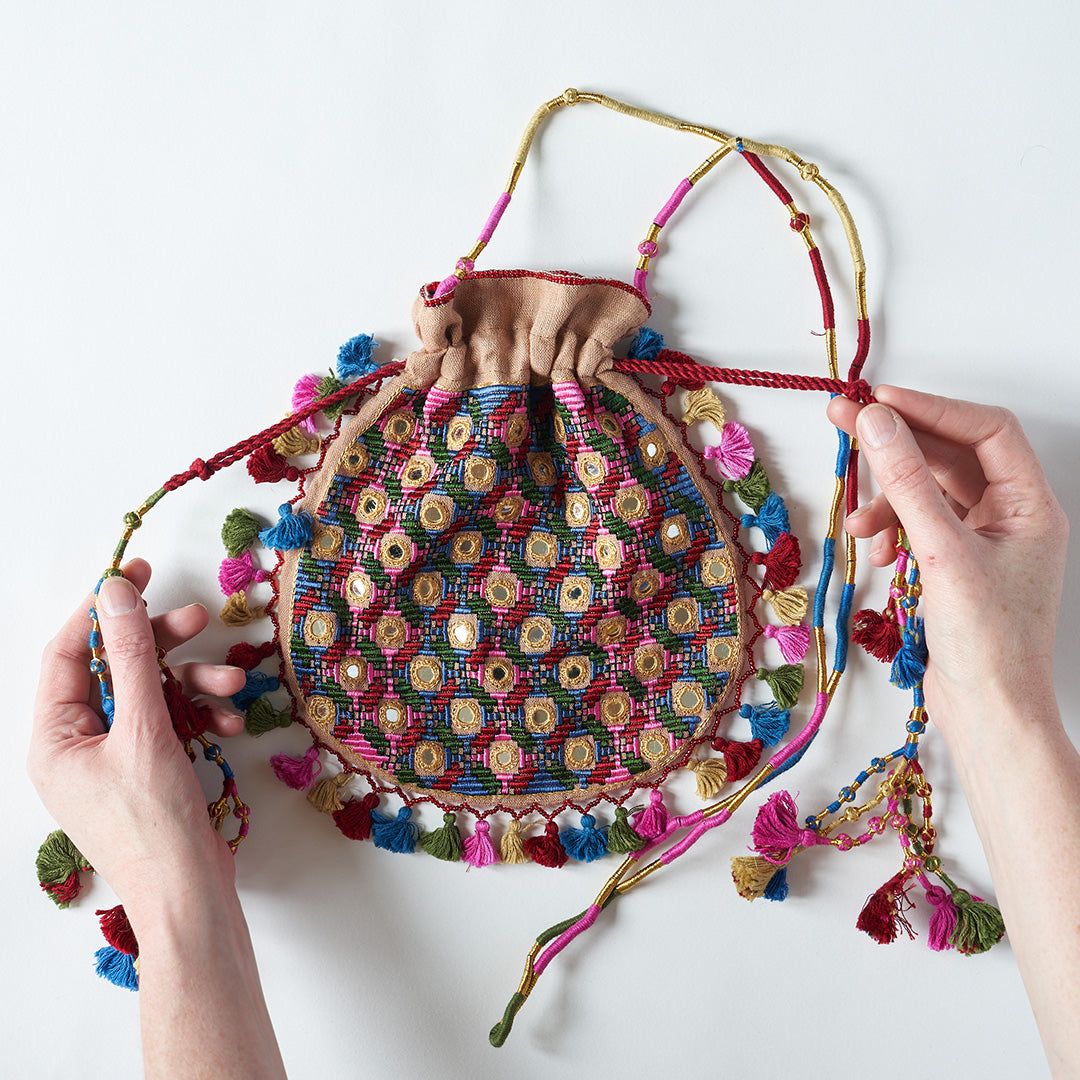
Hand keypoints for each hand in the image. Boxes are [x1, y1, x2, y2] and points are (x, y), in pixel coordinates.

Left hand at [28, 558, 246, 916]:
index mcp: (54, 738)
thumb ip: (130, 655)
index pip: (66, 654)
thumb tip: (115, 592)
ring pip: (150, 695)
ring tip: (231, 682)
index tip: (136, 573)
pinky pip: (170, 724)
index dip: (101, 610)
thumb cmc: (154, 822)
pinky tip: (229, 717)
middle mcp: (78, 746)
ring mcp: (115, 760)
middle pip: (114, 671)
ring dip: (192, 683)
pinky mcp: (149, 771)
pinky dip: (200, 714)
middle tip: (197, 617)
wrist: (191, 897)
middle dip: (160, 646)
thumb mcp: (144, 729)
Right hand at [826, 386, 1067, 735]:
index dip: (934, 409)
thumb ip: (908, 484)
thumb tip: (878, 424)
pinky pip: (918, 523)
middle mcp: (1011, 515)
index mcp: (1030, 505)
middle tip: (843, 420)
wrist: (988, 714)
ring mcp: (983, 539)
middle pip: (951, 455)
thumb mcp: (943, 554)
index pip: (987, 431)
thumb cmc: (987, 642)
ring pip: (929, 490)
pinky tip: (877, 549)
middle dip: (898, 444)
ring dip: (888, 496)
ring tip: (856, 520)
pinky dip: (891, 528)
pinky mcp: (956, 563)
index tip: (881, 401)